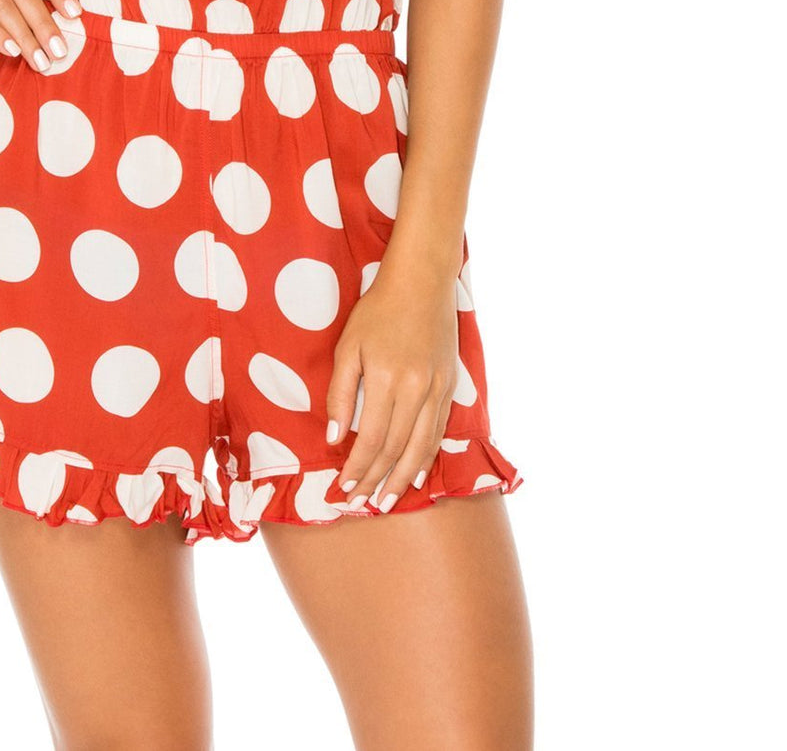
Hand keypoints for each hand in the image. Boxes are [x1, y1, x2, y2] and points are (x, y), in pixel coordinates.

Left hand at [325, 260, 458, 509]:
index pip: (372, 439)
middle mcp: (416, 389)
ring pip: (421, 446)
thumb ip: (341, 394)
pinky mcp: (450, 386)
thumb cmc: (377, 311)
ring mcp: (437, 389)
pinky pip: (438, 431)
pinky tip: (417, 475)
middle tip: (362, 503)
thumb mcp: (348, 346)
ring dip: (403, 478)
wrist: (421, 282)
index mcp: (387, 379)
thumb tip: (336, 438)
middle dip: (377, 480)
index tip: (343, 488)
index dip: (357, 468)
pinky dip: (427, 457)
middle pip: (396, 449)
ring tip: (388, 500)